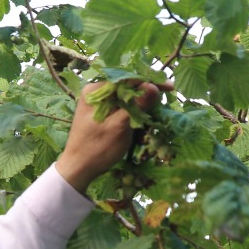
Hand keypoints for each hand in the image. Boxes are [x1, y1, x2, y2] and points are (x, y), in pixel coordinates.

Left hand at [54, 80, 171, 194]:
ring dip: (141, 107)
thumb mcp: (119, 127)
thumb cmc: (96, 149)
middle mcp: (96, 92)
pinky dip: (133, 115)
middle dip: (146, 96)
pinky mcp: (102, 114)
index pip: (127, 78)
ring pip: (126, 98)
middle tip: (163, 104)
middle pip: (128, 87)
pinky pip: (121, 108)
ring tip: (151, 119)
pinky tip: (140, 126)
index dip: (150, 81)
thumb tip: (153, 86)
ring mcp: (98, 103)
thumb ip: (136, 106)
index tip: (170, 88)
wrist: (78, 169)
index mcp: (96, 90)